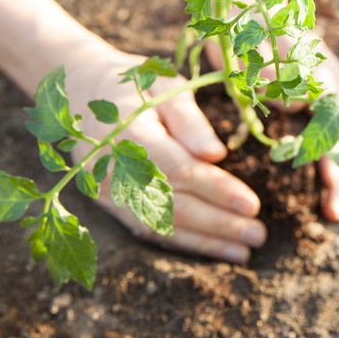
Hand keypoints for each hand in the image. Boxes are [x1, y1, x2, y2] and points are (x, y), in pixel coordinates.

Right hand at [64, 45, 266, 263]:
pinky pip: (147, 228)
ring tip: (242, 253)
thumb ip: (189, 121)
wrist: (81, 90)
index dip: (217, 190)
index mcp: (131, 134)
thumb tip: (216, 155)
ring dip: (203, 242)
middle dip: (218, 224)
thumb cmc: (136, 84)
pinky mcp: (107, 202)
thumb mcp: (165, 86)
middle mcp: (114, 169)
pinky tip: (210, 249)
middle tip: (258, 236)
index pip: (180, 171)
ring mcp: (107, 190)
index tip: (252, 205)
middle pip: (172, 205)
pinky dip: (181, 241)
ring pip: (161, 225)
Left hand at [206, 35, 338, 221]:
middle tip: (332, 213)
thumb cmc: (245, 21)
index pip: (335, 123)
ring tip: (329, 204)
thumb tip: (294, 106)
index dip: (334, 157)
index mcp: (319, 72)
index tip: (330, 188)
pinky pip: (328, 123)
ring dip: (337, 166)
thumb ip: (272, 75)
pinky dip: (327, 150)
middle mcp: (330, 80)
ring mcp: (325, 83)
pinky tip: (322, 176)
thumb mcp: (251, 47)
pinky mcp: (313, 86)